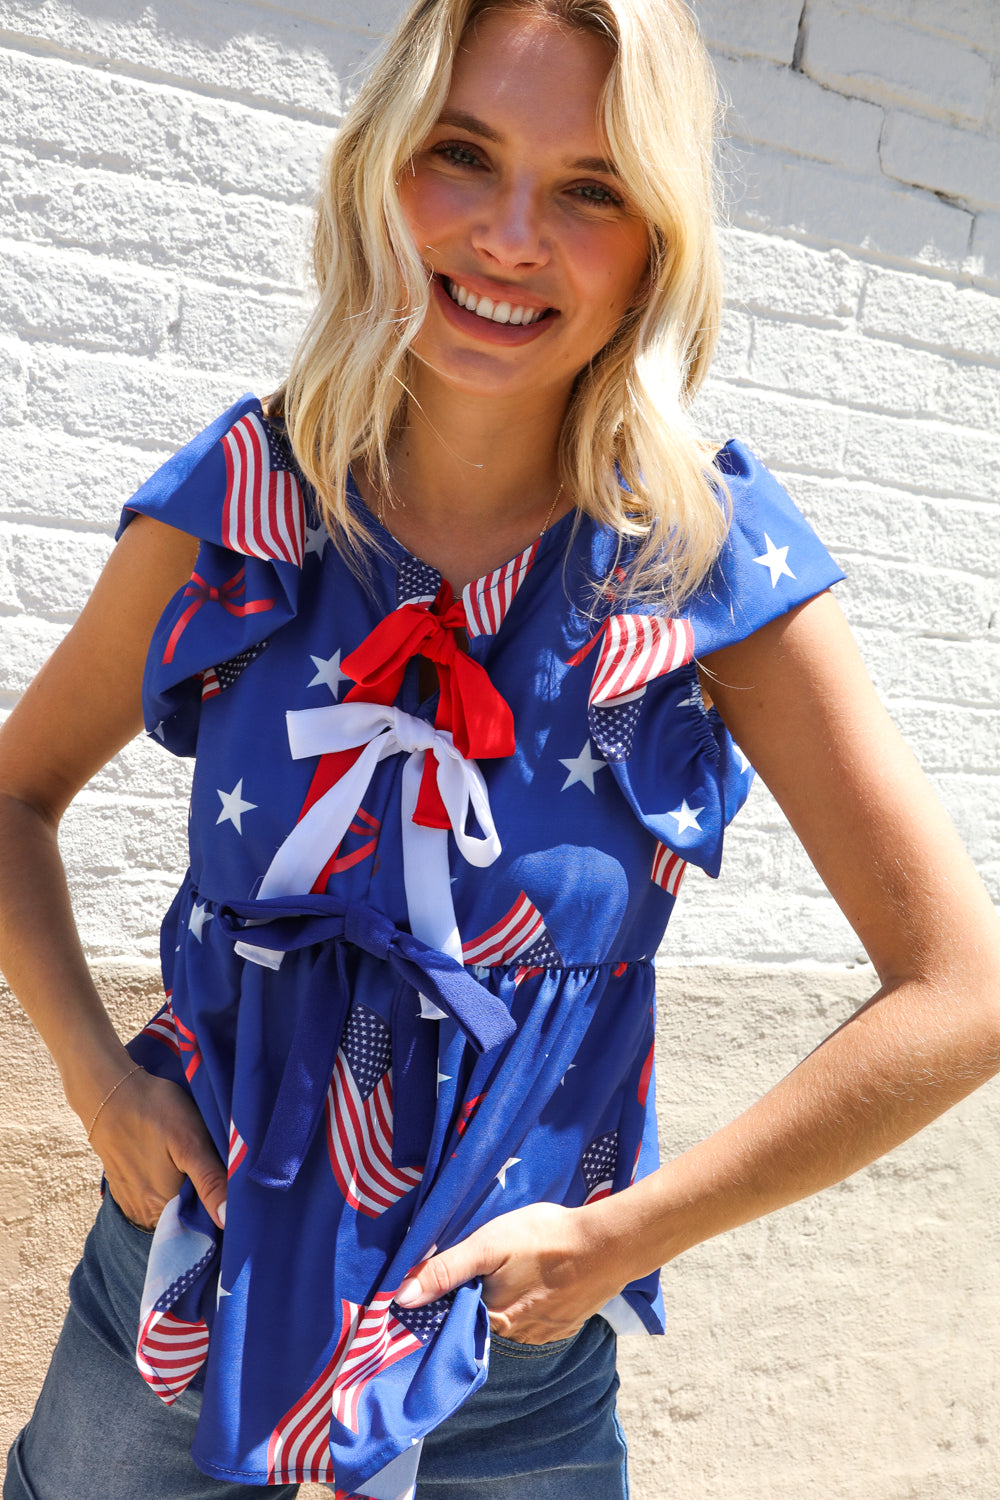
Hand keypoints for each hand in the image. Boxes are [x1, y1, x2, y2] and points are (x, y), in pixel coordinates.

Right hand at [88, 1068, 226, 1231]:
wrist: (112, 1093)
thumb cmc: (155, 1113)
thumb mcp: (191, 1142)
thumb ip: (209, 1182)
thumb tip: (227, 1220)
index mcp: (163, 1208)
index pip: (201, 1227)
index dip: (218, 1212)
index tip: (229, 1191)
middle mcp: (144, 1214)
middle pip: (184, 1220)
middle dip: (202, 1204)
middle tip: (212, 1172)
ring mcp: (131, 1202)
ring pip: (168, 1211)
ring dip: (183, 1197)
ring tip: (191, 1168)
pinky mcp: (123, 1189)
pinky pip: (151, 1201)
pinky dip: (165, 1190)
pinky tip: (171, 1167)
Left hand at [395, 1201, 627, 1343]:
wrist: (608, 1245)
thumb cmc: (544, 1239)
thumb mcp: (488, 1244)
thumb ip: (445, 1270)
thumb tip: (401, 1298)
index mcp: (491, 1320)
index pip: (455, 1319)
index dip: (447, 1301)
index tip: (446, 1283)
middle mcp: (514, 1338)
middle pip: (483, 1321)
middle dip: (479, 1299)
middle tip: (488, 1268)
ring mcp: (543, 1334)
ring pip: (509, 1322)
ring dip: (506, 1302)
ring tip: (514, 1271)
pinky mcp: (565, 1326)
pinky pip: (536, 1321)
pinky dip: (532, 1303)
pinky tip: (537, 1280)